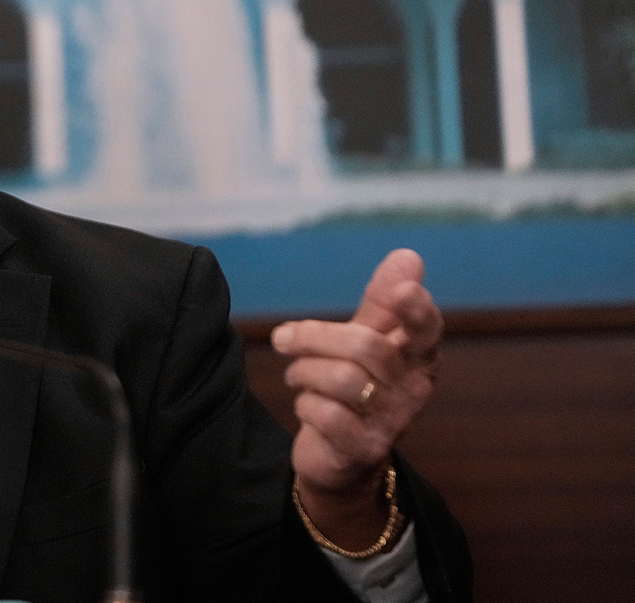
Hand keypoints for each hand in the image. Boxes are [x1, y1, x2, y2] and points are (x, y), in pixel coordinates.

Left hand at [271, 248, 441, 546]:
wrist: (341, 457)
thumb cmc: (356, 387)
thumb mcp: (366, 341)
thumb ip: (381, 303)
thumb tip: (408, 255)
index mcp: (418, 356)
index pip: (427, 329)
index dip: (417, 309)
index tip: (402, 290)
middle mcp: (414, 389)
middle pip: (365, 346)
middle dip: (314, 337)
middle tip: (285, 338)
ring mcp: (393, 422)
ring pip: (342, 379)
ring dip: (303, 371)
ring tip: (296, 375)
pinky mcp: (365, 448)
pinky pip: (326, 414)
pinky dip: (304, 403)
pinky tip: (306, 404)